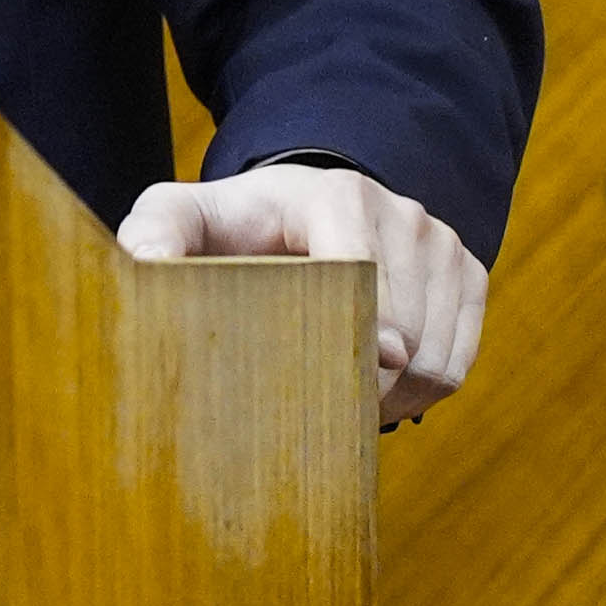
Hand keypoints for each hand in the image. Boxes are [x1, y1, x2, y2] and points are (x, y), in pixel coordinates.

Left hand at [119, 164, 486, 428]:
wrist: (290, 215)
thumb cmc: (229, 225)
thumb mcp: (179, 218)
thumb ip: (153, 234)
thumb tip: (141, 265)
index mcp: (337, 195)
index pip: (362, 275)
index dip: (348, 339)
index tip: (324, 385)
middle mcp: (402, 214)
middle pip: (404, 332)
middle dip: (358, 383)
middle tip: (311, 410)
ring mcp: (441, 245)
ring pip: (434, 359)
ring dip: (388, 398)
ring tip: (333, 406)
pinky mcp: (465, 279)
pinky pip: (456, 366)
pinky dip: (418, 396)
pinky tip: (371, 399)